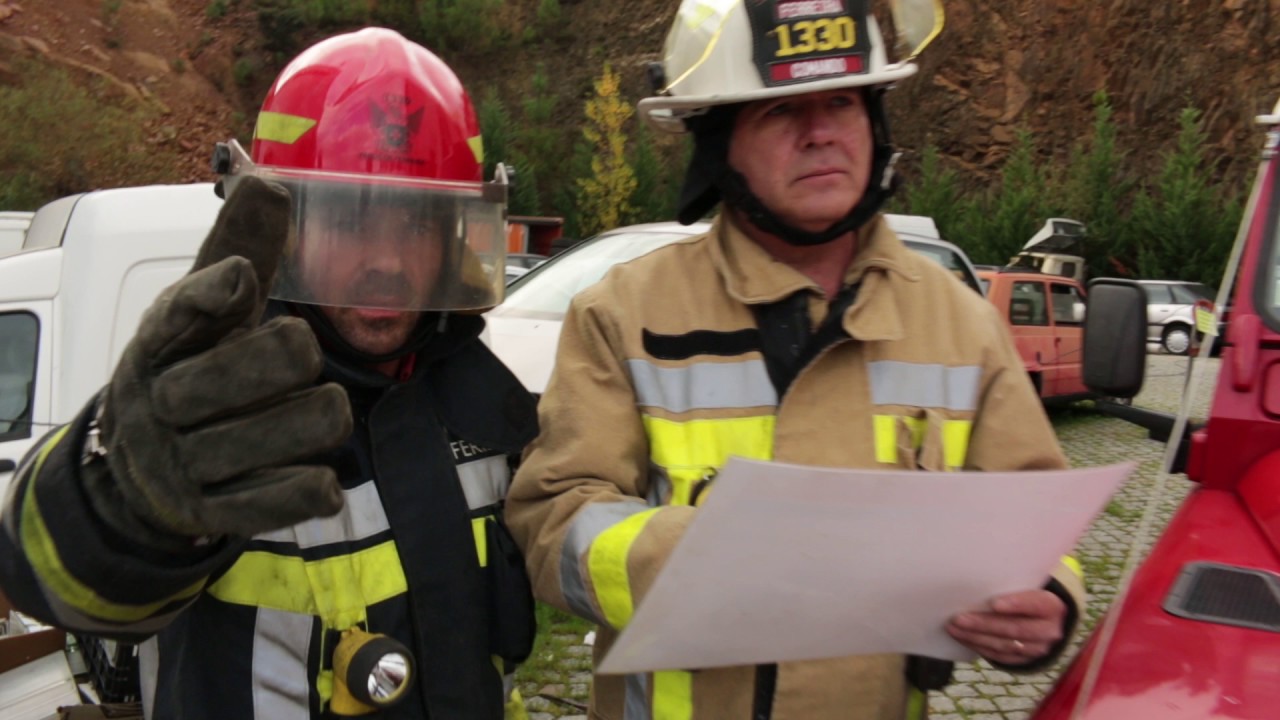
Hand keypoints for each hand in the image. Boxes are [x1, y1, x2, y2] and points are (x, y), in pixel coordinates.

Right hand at [95, 175, 351, 540]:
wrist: (142, 471)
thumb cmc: (190, 366)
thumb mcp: (204, 306)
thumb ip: (240, 249)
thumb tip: (267, 181)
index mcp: (162, 339)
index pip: (182, 313)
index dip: (211, 297)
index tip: (237, 281)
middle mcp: (164, 400)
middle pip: (253, 369)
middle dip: (294, 355)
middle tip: (297, 353)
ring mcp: (185, 461)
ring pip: (284, 434)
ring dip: (318, 417)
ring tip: (315, 408)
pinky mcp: (212, 511)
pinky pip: (279, 501)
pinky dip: (310, 487)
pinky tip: (322, 476)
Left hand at [945, 589, 1065, 665]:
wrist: (1047, 621)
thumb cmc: (1028, 596)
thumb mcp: (1029, 587)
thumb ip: (1011, 586)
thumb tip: (975, 580)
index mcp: (1052, 606)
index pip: (1035, 604)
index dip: (1016, 604)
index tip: (994, 603)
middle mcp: (1049, 630)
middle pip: (1015, 628)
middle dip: (984, 624)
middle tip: (959, 619)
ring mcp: (1038, 649)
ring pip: (1005, 645)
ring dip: (976, 637)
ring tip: (954, 629)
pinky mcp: (1026, 660)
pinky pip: (1001, 657)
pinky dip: (981, 648)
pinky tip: (964, 639)